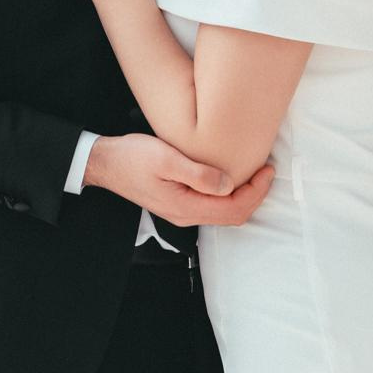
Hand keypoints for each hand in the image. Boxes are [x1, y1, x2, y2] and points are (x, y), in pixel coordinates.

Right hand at [83, 132, 273, 225]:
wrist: (104, 163)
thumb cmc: (132, 157)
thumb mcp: (166, 159)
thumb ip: (199, 174)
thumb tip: (230, 184)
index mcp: (186, 207)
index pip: (234, 209)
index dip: (257, 191)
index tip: (267, 169)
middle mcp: (186, 215)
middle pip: (233, 215)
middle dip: (256, 195)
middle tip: (267, 170)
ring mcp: (181, 212)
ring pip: (224, 212)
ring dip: (243, 195)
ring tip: (254, 171)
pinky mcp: (177, 203)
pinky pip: (212, 205)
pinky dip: (228, 193)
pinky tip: (230, 176)